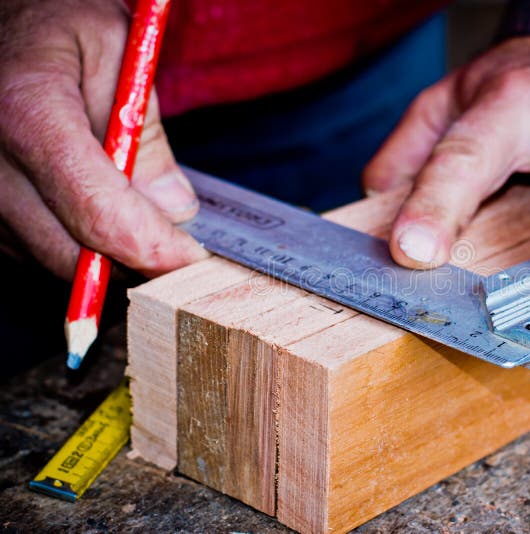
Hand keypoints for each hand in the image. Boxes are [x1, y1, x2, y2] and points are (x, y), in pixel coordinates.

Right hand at [0, 0, 206, 278]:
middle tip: (178, 251)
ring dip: (103, 257)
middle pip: (73, 253)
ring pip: (50, 259)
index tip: (191, 256)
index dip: (152, 248)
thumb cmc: (54, 23)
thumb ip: (145, 132)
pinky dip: (72, 245)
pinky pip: (29, 249)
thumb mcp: (117, 50)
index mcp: (28, 114)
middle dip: (134, 263)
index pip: (98, 213)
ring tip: (140, 224)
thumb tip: (176, 208)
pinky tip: (98, 216)